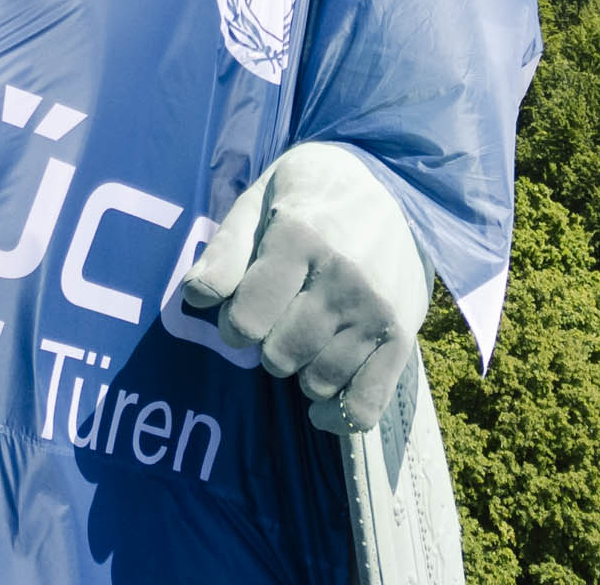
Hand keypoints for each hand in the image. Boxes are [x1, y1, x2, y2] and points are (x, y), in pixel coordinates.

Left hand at [178, 143, 428, 434]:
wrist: (394, 184)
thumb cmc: (311, 194)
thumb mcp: (259, 201)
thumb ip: (226, 249)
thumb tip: (197, 297)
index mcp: (300, 238)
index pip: (247, 319)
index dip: (232, 323)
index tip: (244, 308)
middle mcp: (343, 277)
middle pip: (279, 356)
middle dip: (266, 344)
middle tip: (280, 317)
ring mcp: (376, 311)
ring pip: (317, 382)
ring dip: (301, 370)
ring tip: (308, 336)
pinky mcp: (402, 338)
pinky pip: (364, 405)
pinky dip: (338, 416)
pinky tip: (322, 405)